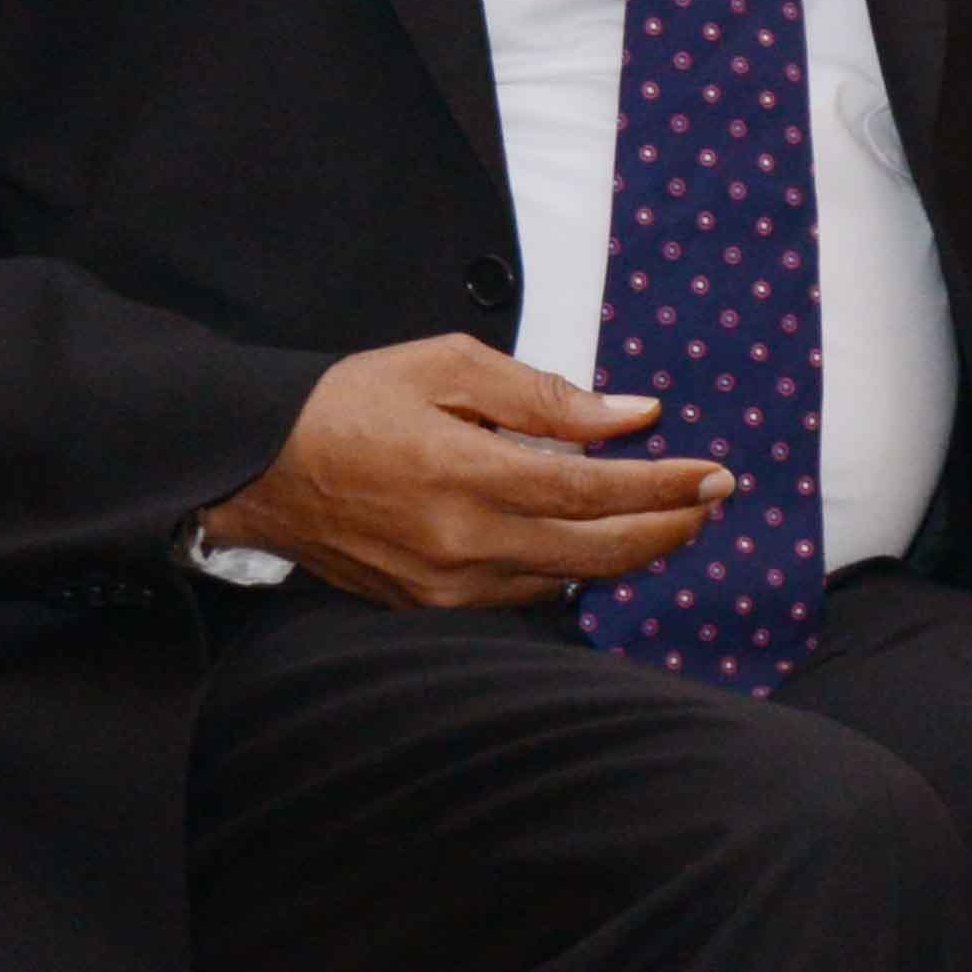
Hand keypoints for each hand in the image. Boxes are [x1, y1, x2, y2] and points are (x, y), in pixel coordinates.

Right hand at [200, 336, 730, 608]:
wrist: (256, 466)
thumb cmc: (350, 402)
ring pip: (565, 580)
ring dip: (625, 552)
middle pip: (595, 551)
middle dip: (667, 527)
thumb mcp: (448, 367)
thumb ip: (546, 397)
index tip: (715, 474)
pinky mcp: (428, 604)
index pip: (592, 491)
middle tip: (712, 501)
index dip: (664, 487)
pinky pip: (522, 594)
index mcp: (463, 473)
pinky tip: (592, 541)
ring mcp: (443, 584)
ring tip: (667, 516)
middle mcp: (459, 541)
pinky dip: (567, 568)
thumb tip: (633, 416)